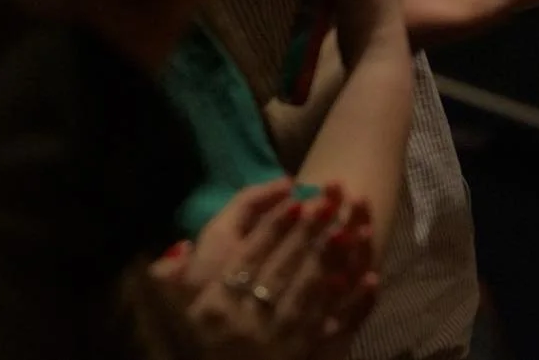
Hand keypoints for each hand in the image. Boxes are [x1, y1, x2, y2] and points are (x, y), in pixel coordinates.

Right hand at [149, 181, 376, 359]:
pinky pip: (332, 328)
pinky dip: (354, 305)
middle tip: (331, 199)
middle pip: (282, 264)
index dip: (270, 220)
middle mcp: (244, 319)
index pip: (246, 251)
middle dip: (308, 229)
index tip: (293, 195)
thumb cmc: (187, 345)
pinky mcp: (301, 358)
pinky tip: (371, 279)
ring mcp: (276, 341)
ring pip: (310, 289)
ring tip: (352, 226)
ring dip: (333, 257)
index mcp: (211, 302)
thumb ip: (170, 280)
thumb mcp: (166, 312)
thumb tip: (183, 248)